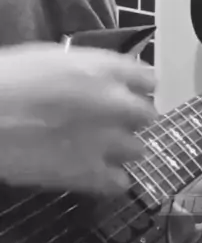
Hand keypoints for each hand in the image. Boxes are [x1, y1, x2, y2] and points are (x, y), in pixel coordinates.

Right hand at [0, 43, 155, 194]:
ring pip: (138, 150)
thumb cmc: (5, 79)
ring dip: (122, 150)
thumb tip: (96, 79)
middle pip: (147, 115)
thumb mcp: (47, 59)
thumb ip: (82, 71)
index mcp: (101, 68)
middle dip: (131, 119)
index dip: (138, 88)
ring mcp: (107, 141)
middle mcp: (114, 102)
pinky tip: (94, 176)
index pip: (146, 78)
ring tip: (98, 151)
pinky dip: (111, 181)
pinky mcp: (92, 174)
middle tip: (110, 124)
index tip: (128, 93)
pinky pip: (121, 183)